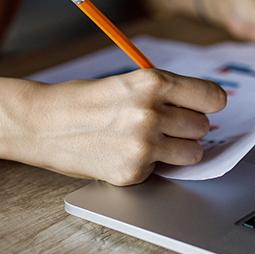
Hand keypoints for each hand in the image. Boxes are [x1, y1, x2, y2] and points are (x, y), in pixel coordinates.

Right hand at [17, 70, 226, 185]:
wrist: (42, 123)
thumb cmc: (83, 99)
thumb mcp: (127, 82)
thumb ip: (164, 93)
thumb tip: (203, 108)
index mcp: (152, 82)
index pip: (212, 97)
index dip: (210, 103)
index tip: (207, 107)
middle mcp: (151, 113)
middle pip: (203, 127)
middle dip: (187, 127)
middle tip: (164, 124)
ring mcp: (142, 145)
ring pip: (191, 153)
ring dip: (176, 150)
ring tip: (149, 140)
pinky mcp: (132, 172)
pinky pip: (161, 171)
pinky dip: (148, 165)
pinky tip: (123, 153)